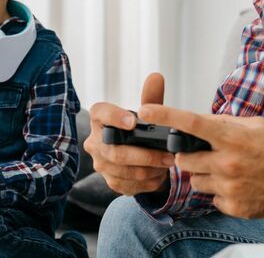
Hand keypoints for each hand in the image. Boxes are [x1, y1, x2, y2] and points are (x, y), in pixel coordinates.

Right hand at [84, 73, 174, 194]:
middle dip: (145, 155)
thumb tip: (157, 77)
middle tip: (169, 156)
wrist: (135, 156)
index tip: (134, 121)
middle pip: (115, 151)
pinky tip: (159, 176)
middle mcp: (94, 142)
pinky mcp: (110, 181)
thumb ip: (151, 98)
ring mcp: (100, 164)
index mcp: (99, 119)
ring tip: (168, 165)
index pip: (100, 113)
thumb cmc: (138, 129)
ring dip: (149, 170)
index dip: (115, 117)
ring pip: (123, 171)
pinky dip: (147, 182)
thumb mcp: (145, 113)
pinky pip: (128, 185)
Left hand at [138, 105, 263, 218]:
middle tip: (207, 155)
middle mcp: (228, 162)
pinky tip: (239, 185)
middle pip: (183, 160)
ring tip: (230, 171)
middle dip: (189, 157)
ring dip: (205, 176)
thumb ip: (223, 124)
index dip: (165, 115)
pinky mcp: (234, 206)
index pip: (190, 123)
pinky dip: (219, 192)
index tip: (145, 110)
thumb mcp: (254, 126)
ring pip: (195, 181)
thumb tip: (197, 121)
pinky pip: (212, 197)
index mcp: (232, 137)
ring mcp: (230, 186)